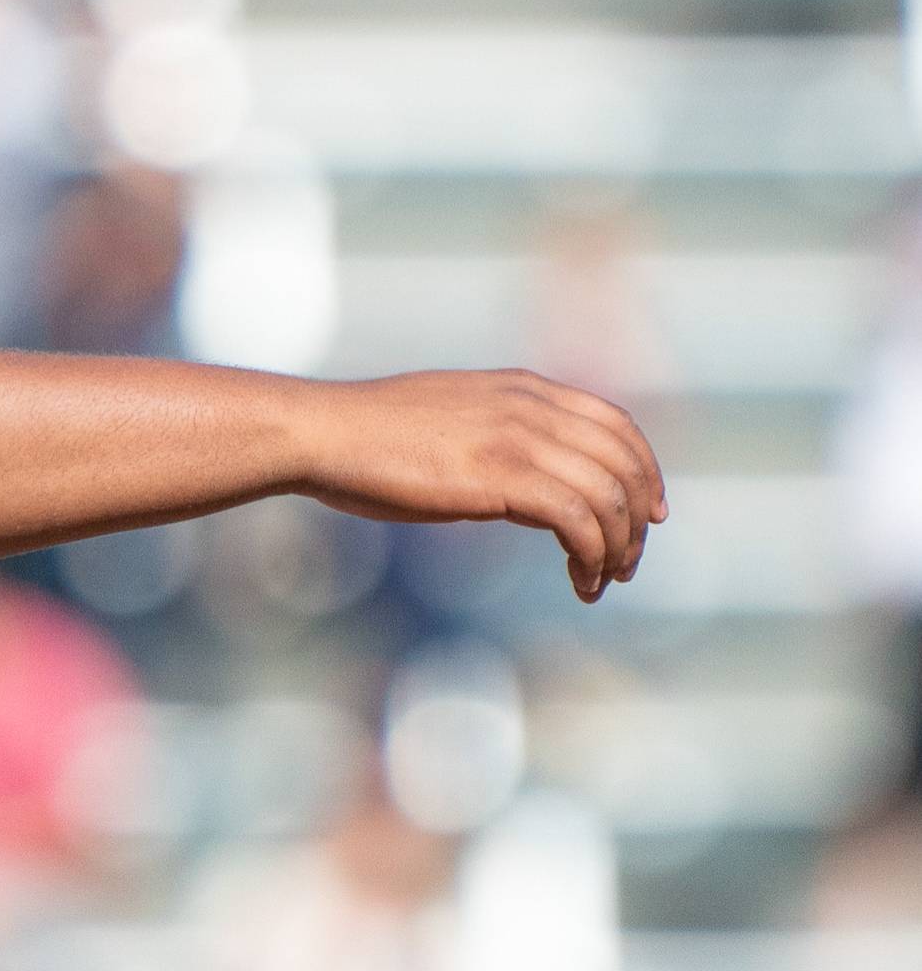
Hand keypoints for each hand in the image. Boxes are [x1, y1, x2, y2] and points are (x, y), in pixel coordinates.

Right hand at [290, 368, 666, 602]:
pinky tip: (579, 583)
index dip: (644, 469)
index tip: (648, 512)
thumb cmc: (367, 436)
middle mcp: (530, 405)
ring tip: (602, 580)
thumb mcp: (449, 422)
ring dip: (619, 547)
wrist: (323, 432)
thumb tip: (527, 488)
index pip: (614, 422)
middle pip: (624, 460)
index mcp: (520, 387)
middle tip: (627, 562)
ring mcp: (517, 437)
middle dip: (638, 518)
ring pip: (609, 495)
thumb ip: (498, 439)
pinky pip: (578, 520)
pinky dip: (592, 558)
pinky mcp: (502, 476)